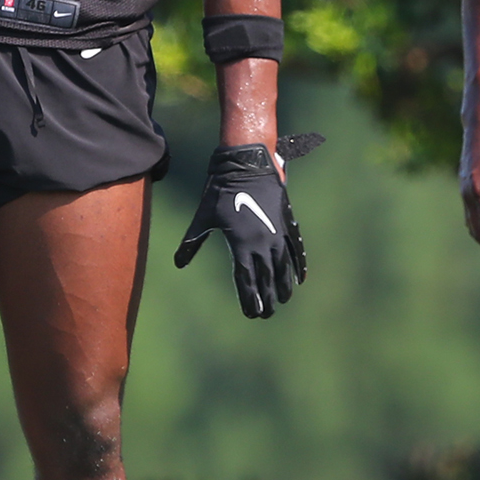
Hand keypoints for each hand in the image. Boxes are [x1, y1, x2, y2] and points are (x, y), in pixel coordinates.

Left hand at [174, 144, 304, 317]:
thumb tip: (178, 263)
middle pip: (266, 278)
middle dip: (266, 298)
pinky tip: (301, 278)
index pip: (246, 280)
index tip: (251, 314)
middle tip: (266, 314)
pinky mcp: (286, 223)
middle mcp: (261, 242)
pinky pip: (296, 249)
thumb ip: (192, 242)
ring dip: (283, 285)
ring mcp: (276, 233)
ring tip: (283, 300)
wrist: (247, 165)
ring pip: (283, 266)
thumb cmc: (221, 191)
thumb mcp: (204, 217)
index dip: (249, 299)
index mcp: (241, 244)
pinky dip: (299, 264)